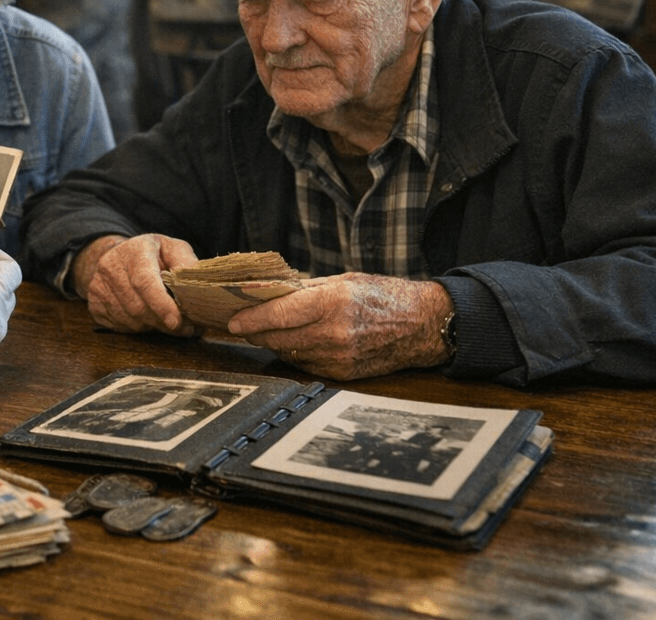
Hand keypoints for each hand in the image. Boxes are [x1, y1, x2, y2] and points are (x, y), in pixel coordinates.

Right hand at [72, 233, 198, 335]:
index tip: (177, 322)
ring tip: (166, 321)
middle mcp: (111, 266)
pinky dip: (138, 328)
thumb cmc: (152, 254)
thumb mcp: (172, 249)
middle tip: (184, 328)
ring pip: (129, 319)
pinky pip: (119, 326)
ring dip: (152, 327)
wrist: (118, 255)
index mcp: (134, 251)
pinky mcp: (94, 303)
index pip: (144, 281)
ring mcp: (98, 286)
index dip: (161, 304)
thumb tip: (197, 284)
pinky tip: (147, 319)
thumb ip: (186, 263)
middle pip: (137, 306)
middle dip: (163, 322)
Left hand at [225, 274, 453, 379]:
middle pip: (277, 338)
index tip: (232, 320)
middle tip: (240, 324)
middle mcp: (334, 333)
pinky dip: (295, 354)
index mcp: (333, 302)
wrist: (423, 325)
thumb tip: (270, 292)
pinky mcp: (343, 374)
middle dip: (255, 332)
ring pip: (289, 353)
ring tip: (265, 331)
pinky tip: (293, 342)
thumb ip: (306, 288)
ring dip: (273, 343)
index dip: (251, 318)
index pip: (279, 314)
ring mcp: (339, 357)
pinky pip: (306, 365)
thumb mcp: (344, 280)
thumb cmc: (384, 296)